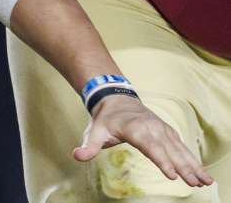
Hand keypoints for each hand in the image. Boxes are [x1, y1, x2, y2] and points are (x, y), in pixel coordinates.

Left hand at [73, 95, 213, 187]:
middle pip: (170, 150)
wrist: (115, 99)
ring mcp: (162, 129)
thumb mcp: (94, 132)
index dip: (161, 161)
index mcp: (135, 128)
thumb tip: (77, 156)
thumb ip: (89, 146)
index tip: (172, 175)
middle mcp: (152, 128)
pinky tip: (201, 172)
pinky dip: (192, 159)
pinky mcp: (168, 132)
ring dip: (193, 165)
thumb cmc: (105, 119)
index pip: (150, 147)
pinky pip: (182, 147)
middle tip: (196, 183)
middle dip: (184, 167)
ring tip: (205, 181)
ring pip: (180, 149)